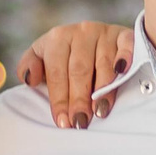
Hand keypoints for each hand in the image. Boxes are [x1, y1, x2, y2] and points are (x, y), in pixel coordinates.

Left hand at [21, 23, 135, 127]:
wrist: (96, 40)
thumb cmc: (66, 56)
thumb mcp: (43, 57)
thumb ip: (30, 66)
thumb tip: (28, 79)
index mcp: (58, 38)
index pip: (56, 72)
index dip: (59, 99)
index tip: (62, 122)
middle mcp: (81, 31)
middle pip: (79, 70)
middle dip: (79, 99)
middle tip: (81, 122)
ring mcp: (104, 32)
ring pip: (104, 63)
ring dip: (103, 90)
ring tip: (100, 112)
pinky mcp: (125, 34)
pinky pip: (127, 46)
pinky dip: (125, 58)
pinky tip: (122, 73)